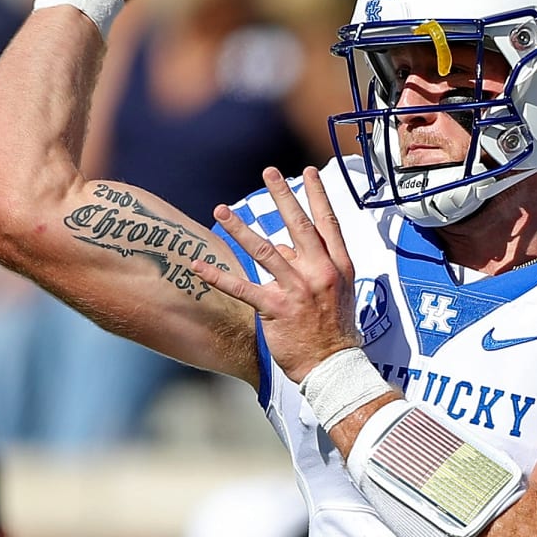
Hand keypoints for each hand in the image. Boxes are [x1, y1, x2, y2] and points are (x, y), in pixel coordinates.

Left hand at [195, 166, 359, 383]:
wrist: (334, 366)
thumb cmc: (335, 330)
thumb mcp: (337, 292)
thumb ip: (313, 266)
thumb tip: (285, 246)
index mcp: (337, 266)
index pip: (328, 223)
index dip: (318, 196)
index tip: (310, 172)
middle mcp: (318, 272)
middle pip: (298, 226)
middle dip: (283, 195)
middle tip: (270, 171)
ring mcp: (297, 290)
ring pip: (265, 250)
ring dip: (239, 228)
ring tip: (220, 210)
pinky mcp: (276, 308)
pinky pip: (242, 288)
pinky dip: (218, 276)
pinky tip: (199, 266)